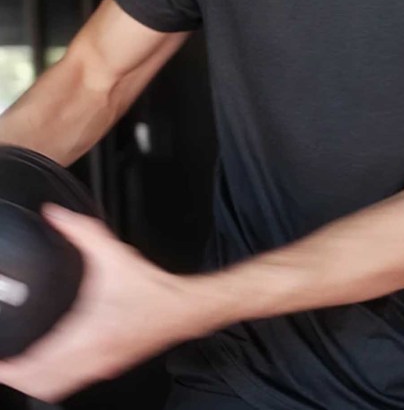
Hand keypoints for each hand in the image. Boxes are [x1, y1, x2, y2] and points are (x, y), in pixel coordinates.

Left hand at [0, 205, 213, 402]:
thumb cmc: (154, 289)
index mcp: (90, 334)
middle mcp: (94, 358)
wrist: (184, 308)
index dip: (9, 370)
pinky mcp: (110, 365)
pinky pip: (72, 384)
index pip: (37, 366)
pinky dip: (52, 381)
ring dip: (34, 382)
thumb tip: (55, 216)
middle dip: (16, 379)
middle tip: (2, 364)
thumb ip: (82, 232)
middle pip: (42, 386)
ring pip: (56, 389)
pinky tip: (50, 368)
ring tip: (17, 369)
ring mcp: (102, 366)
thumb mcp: (115, 256)